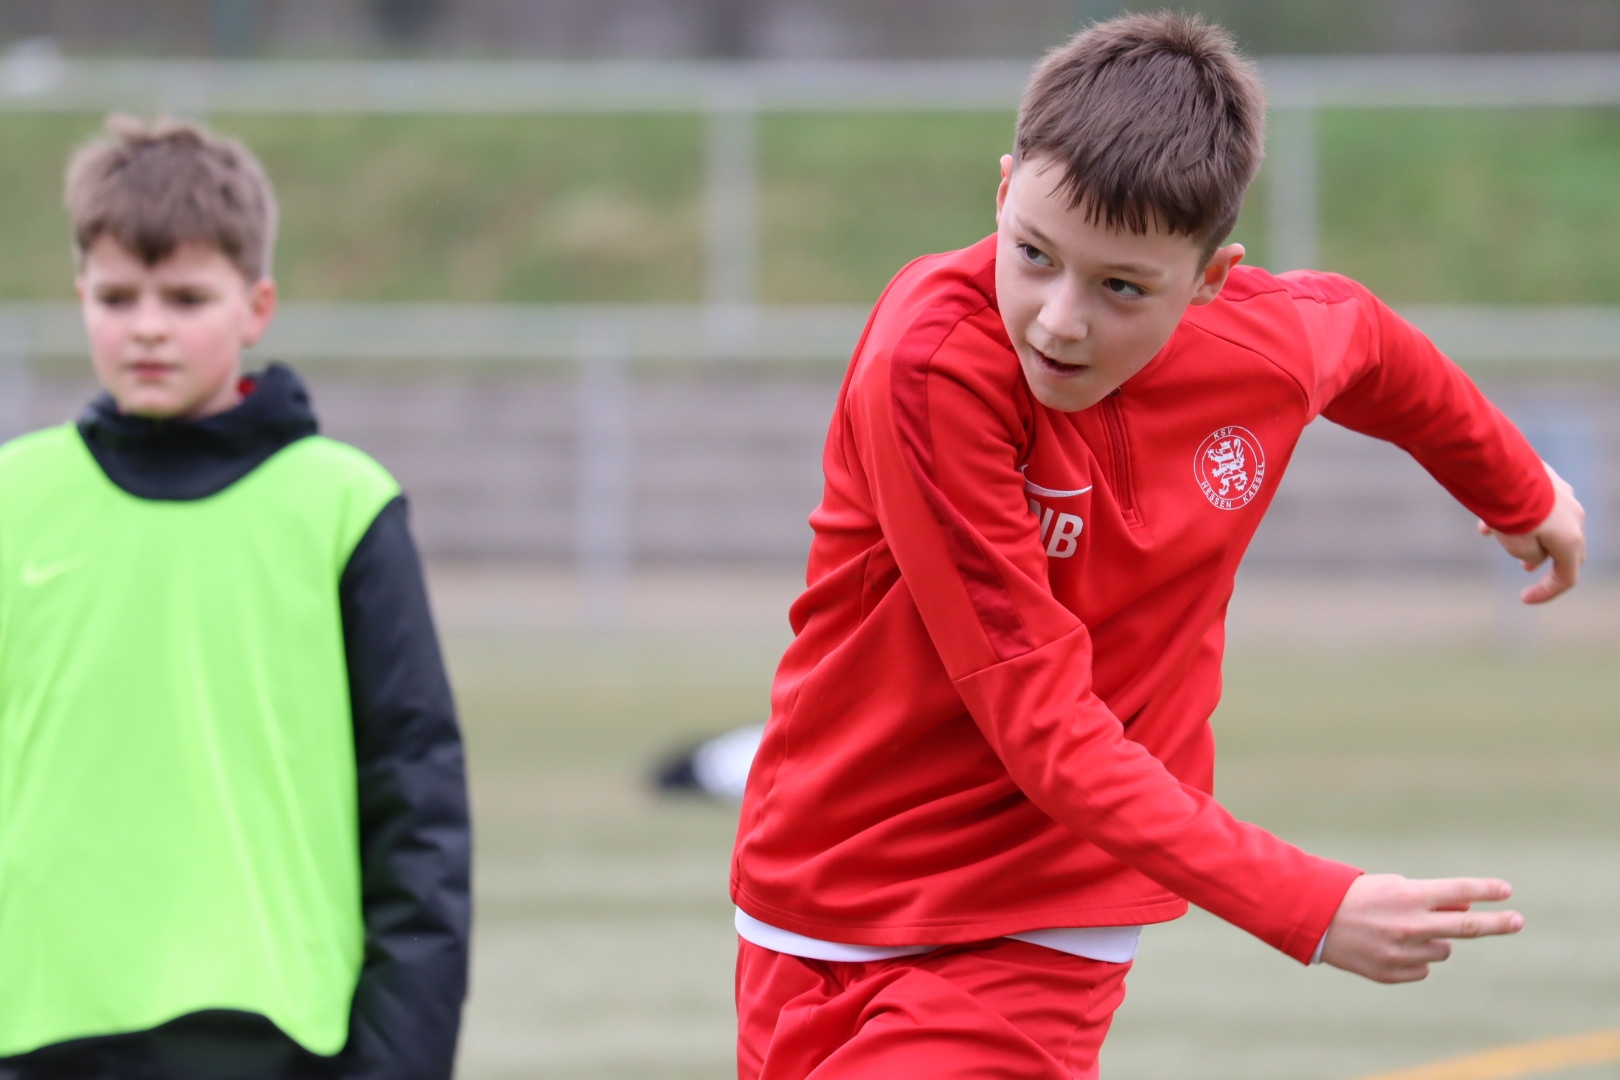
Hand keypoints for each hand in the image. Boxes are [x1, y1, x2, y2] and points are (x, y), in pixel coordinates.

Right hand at [1321, 874, 1522, 983]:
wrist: (1315, 922)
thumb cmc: (1355, 897)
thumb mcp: (1392, 887)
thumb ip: (1430, 899)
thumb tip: (1465, 908)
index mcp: (1409, 897)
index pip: (1460, 892)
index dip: (1487, 891)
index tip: (1507, 890)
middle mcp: (1411, 925)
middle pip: (1468, 927)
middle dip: (1497, 923)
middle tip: (1518, 921)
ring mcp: (1404, 952)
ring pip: (1443, 949)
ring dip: (1435, 939)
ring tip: (1404, 931)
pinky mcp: (1394, 973)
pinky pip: (1423, 968)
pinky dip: (1415, 958)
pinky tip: (1389, 946)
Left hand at [1478, 462, 1585, 603]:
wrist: (1504, 470)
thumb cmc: (1511, 512)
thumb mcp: (1517, 546)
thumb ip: (1531, 555)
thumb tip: (1534, 552)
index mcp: (1572, 540)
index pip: (1567, 577)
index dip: (1547, 593)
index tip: (1524, 599)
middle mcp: (1575, 518)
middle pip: (1565, 548)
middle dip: (1545, 561)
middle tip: (1526, 568)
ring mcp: (1564, 496)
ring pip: (1546, 523)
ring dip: (1527, 536)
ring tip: (1498, 537)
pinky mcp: (1549, 480)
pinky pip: (1535, 505)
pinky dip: (1517, 517)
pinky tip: (1486, 523)